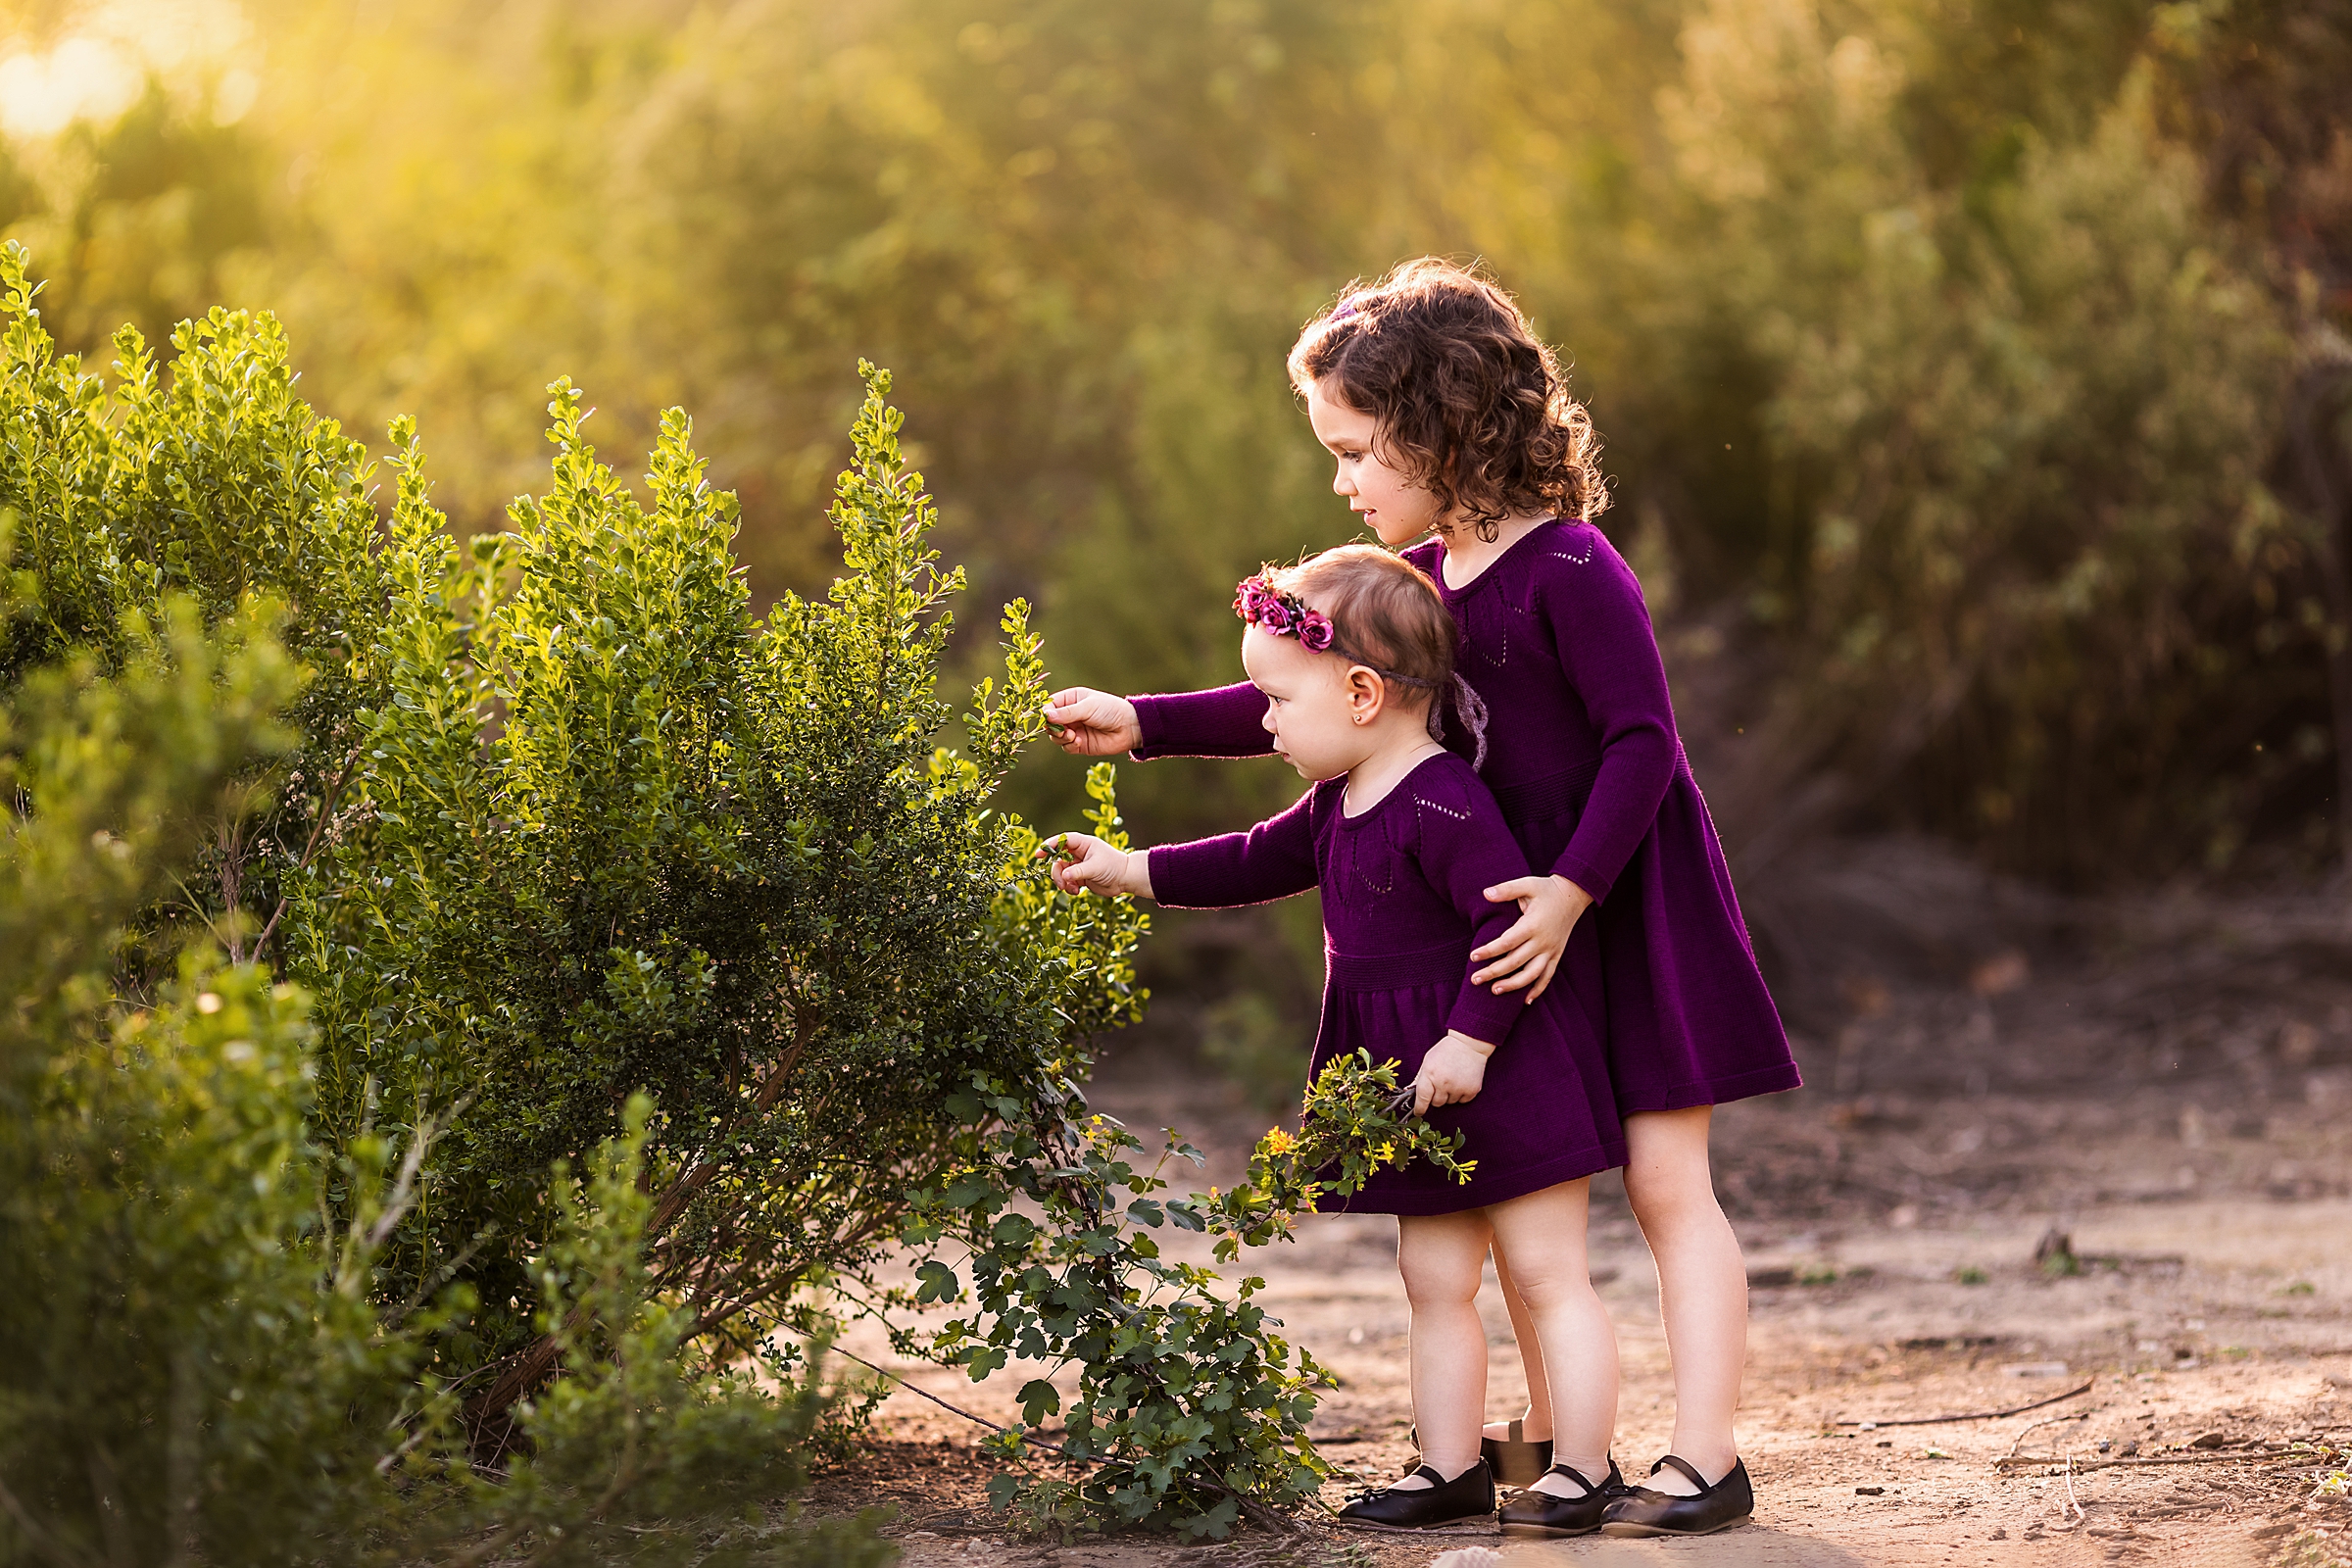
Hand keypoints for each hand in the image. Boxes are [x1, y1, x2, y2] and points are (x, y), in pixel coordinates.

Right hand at [1044, 687, 1141, 755]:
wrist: (1129, 727)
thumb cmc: (1110, 710)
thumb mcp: (1088, 707)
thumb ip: (1067, 712)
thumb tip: (1046, 716)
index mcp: (1071, 699)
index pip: (1050, 705)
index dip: (1046, 712)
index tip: (1047, 718)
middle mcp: (1070, 715)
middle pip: (1050, 723)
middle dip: (1052, 727)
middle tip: (1061, 730)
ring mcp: (1074, 730)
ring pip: (1055, 736)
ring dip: (1060, 737)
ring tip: (1071, 735)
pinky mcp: (1079, 744)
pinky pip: (1066, 747)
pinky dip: (1069, 745)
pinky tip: (1078, 741)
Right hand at [1045, 832, 1152, 899]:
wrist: (1126, 879)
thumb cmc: (1114, 867)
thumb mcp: (1095, 868)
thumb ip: (1078, 872)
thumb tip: (1064, 876)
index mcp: (1083, 844)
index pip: (1062, 841)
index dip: (1050, 845)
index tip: (1039, 853)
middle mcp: (1079, 853)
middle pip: (1058, 859)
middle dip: (1056, 872)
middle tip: (1061, 883)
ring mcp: (1079, 865)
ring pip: (1061, 871)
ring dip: (1062, 882)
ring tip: (1070, 889)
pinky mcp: (1080, 877)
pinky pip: (1067, 881)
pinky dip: (1068, 887)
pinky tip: (1076, 892)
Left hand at [1409, 1030, 1495, 1114]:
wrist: (1469, 1044)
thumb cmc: (1446, 1051)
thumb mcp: (1428, 1061)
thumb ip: (1420, 1078)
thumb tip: (1409, 1091)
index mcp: (1430, 1074)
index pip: (1422, 1098)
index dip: (1420, 1107)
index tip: (1419, 1112)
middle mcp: (1444, 1082)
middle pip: (1436, 1103)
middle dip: (1437, 1097)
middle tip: (1441, 1083)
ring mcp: (1458, 1087)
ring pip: (1450, 1102)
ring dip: (1449, 1095)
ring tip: (1453, 1078)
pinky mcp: (1471, 1090)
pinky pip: (1462, 1101)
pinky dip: (1461, 1094)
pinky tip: (1462, 1081)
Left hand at [1471, 874, 1593, 1003]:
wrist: (1574, 896)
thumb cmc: (1546, 890)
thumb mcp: (1527, 884)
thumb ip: (1506, 889)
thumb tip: (1485, 893)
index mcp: (1533, 924)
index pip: (1508, 942)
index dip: (1490, 951)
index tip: (1473, 957)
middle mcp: (1543, 941)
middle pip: (1516, 962)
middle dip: (1494, 972)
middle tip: (1475, 980)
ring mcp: (1551, 950)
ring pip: (1532, 974)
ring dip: (1514, 985)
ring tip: (1495, 990)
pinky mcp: (1557, 955)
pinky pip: (1548, 976)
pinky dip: (1538, 989)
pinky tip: (1525, 1001)